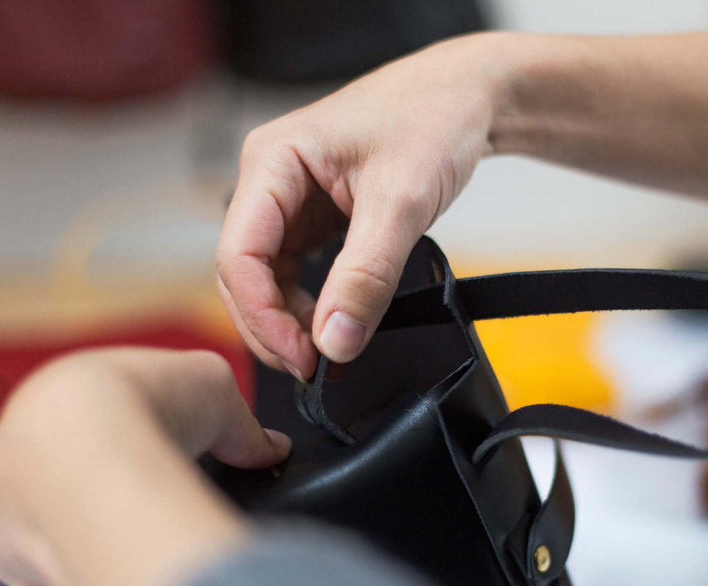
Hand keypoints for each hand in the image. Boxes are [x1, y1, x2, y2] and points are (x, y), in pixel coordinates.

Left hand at [0, 348, 289, 585]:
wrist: (88, 448)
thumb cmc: (141, 404)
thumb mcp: (216, 388)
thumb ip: (243, 424)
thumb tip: (271, 448)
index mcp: (73, 386)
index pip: (116, 413)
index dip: (160, 430)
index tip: (190, 449)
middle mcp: (33, 438)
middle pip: (92, 464)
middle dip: (135, 475)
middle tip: (176, 488)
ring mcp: (19, 494)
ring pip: (71, 512)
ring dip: (111, 518)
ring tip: (156, 524)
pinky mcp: (16, 548)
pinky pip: (54, 565)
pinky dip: (90, 564)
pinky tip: (122, 558)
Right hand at [217, 33, 510, 379]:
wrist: (468, 96)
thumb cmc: (433, 118)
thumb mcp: (402, 201)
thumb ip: (366, 275)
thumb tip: (335, 342)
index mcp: (272, 161)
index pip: (239, 254)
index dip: (263, 316)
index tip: (303, 357)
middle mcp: (270, 180)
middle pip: (244, 272)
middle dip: (271, 326)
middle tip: (314, 368)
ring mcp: (291, 199)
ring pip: (268, 277)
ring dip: (290, 321)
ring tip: (327, 354)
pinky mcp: (316, 215)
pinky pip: (298, 271)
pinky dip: (312, 305)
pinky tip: (335, 325)